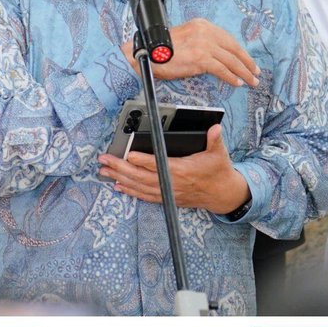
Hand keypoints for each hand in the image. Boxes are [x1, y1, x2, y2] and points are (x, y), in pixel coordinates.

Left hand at [98, 125, 248, 214]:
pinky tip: (119, 186)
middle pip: (141, 176)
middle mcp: (172, 183)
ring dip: (120, 179)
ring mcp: (168, 192)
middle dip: (121, 168)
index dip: (142, 160)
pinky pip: (145, 196)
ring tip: (104, 172)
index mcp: (182, 170)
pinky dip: (131, 191)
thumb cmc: (218, 171)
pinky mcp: (167, 198)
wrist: (223, 195)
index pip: (158, 164)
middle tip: (104, 161)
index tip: (128, 154)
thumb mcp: (219, 153)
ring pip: (139, 187)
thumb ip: (215, 140)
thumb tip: (214, 128)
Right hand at [123, 17, 258, 86]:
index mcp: (202, 25)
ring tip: (250, 81)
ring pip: (231, 60)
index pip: (228, 39)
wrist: (148, 54)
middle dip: (247, 62)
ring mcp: (204, 45)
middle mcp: (205, 32)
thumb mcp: (186, 38)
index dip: (241, 52)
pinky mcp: (201, 58)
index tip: (248, 61)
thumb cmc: (163, 50)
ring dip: (243, 72)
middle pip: (233, 48)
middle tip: (255, 72)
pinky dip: (231, 77)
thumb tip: (217, 57)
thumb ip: (202, 43)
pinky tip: (236, 82)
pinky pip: (222, 69)